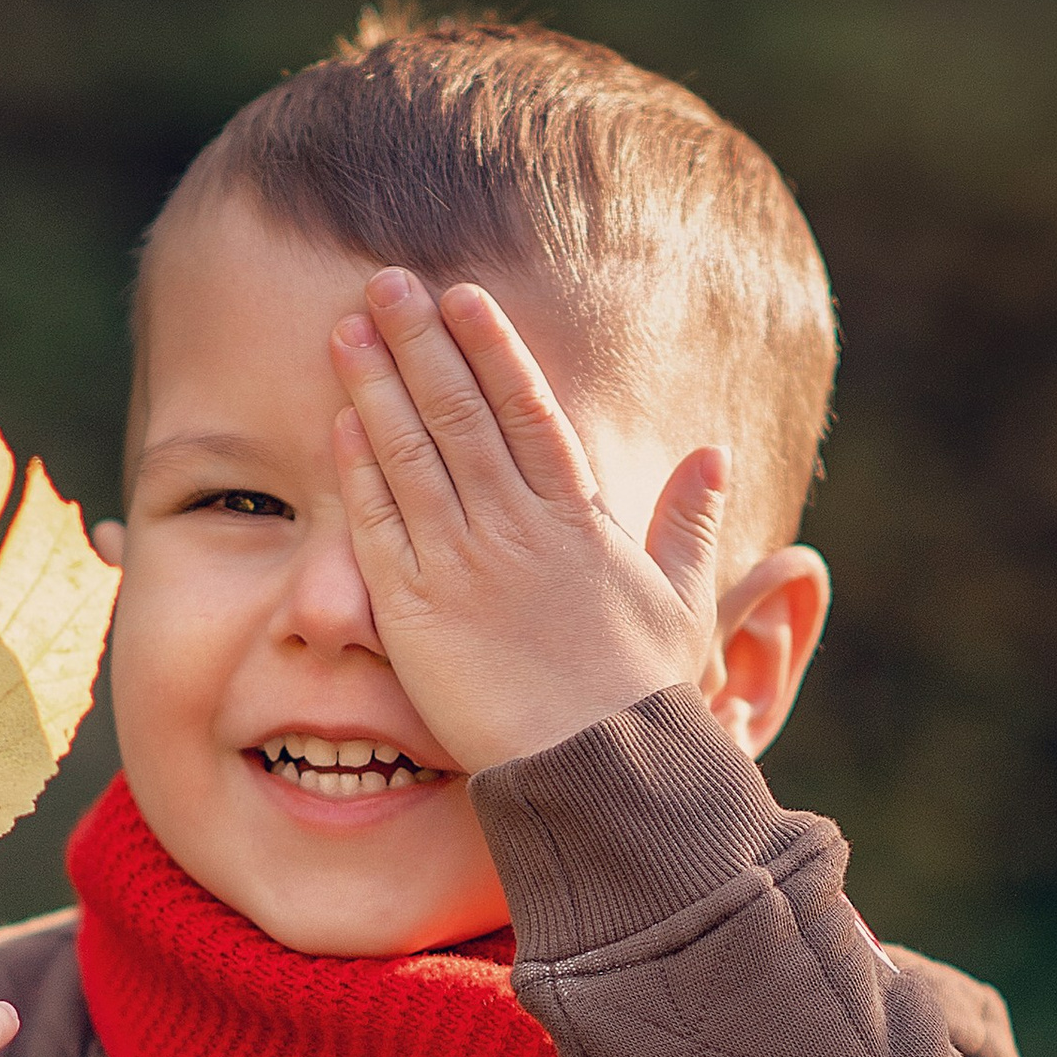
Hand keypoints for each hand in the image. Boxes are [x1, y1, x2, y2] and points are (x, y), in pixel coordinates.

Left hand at [330, 270, 725, 772]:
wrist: (597, 774)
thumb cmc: (642, 699)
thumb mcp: (682, 602)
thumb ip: (689, 523)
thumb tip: (716, 457)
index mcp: (578, 518)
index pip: (527, 410)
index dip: (491, 347)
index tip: (462, 296)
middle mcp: (515, 529)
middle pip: (458, 413)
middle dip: (421, 342)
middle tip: (386, 282)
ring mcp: (461, 567)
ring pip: (411, 456)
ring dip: (376, 387)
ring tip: (349, 328)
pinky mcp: (415, 615)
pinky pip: (378, 530)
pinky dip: (358, 473)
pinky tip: (340, 423)